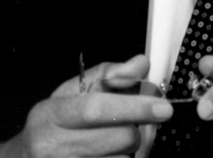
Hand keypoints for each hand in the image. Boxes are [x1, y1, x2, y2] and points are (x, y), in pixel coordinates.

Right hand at [0, 55, 172, 157]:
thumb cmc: (54, 123)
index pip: (96, 108)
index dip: (134, 106)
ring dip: (132, 150)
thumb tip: (140, 64)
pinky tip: (113, 154)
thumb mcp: (74, 91)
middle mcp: (51, 148)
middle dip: (137, 128)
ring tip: (119, 141)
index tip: (163, 107)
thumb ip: (109, 74)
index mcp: (50, 115)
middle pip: (118, 138)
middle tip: (138, 122)